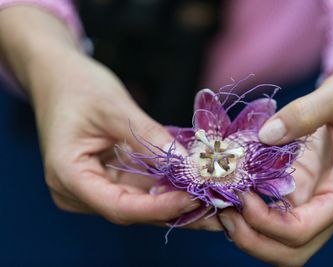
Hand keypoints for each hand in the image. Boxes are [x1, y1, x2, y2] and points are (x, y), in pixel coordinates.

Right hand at [0, 6, 220, 229]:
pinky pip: (143, 190)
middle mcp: (80, 192)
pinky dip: (170, 188)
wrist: (60, 78)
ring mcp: (96, 187)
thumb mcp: (114, 108)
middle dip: (178, 209)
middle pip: (135, 212)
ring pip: (143, 205)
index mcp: (68, 177)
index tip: (195, 197)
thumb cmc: (76, 87)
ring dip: (179, 202)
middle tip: (219, 206)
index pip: (119, 207)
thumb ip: (148, 138)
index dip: (160, 207)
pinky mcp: (111, 179)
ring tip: (217, 200)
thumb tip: (187, 164)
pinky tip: (198, 187)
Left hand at [219, 41, 332, 265]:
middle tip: (221, 211)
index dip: (266, 223)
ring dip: (244, 231)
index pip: (303, 231)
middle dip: (252, 239)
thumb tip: (266, 136)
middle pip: (290, 250)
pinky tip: (223, 193)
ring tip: (216, 204)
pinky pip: (270, 215)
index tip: (240, 194)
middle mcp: (326, 204)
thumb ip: (305, 113)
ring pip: (277, 240)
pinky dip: (245, 213)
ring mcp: (310, 199)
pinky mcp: (297, 188)